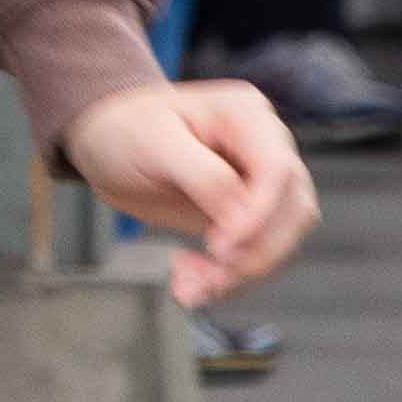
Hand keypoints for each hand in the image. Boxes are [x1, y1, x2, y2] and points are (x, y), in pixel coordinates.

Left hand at [61, 79, 318, 308]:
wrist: (108, 143)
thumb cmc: (126, 131)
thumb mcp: (153, 144)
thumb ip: (203, 176)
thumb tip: (241, 220)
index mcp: (247, 116)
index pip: (279, 171)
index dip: (260, 215)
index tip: (220, 250)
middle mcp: (266, 146)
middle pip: (293, 210)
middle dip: (254, 254)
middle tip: (202, 279)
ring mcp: (262, 182)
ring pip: (282, 240)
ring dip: (242, 274)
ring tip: (188, 286)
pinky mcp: (249, 216)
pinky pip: (258, 255)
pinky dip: (229, 279)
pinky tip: (190, 282)